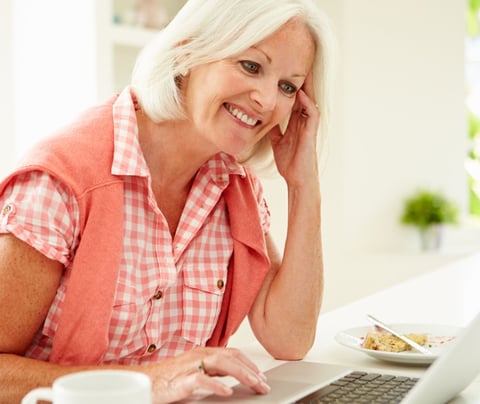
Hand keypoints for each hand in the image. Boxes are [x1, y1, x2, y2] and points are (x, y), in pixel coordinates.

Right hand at [145, 347, 269, 402]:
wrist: (141, 382)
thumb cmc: (167, 379)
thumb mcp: (195, 373)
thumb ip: (212, 372)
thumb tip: (232, 377)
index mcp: (203, 353)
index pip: (232, 353)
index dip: (249, 363)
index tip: (261, 376)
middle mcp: (198, 355)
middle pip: (230, 357)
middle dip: (250, 369)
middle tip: (264, 384)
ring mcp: (189, 366)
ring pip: (221, 363)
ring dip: (240, 373)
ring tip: (254, 384)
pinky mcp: (179, 380)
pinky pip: (200, 380)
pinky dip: (215, 385)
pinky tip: (227, 392)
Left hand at [268, 70, 319, 186]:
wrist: (297, 178)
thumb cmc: (289, 161)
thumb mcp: (277, 141)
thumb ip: (273, 129)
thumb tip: (263, 120)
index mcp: (296, 121)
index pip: (294, 97)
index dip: (290, 84)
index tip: (283, 69)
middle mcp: (304, 120)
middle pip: (303, 93)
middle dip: (300, 78)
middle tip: (295, 60)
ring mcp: (309, 125)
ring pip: (310, 99)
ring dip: (306, 85)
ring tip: (302, 68)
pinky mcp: (311, 131)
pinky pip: (312, 112)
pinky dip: (306, 102)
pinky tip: (300, 93)